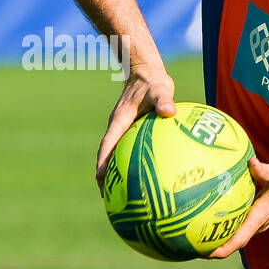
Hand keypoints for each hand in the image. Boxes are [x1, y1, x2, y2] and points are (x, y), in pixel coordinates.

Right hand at [95, 67, 175, 188]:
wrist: (144, 71)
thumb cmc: (153, 81)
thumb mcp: (160, 89)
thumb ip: (163, 100)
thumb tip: (169, 111)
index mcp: (120, 121)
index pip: (107, 144)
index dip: (103, 162)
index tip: (99, 179)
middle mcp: (118, 127)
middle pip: (106, 154)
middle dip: (104, 175)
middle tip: (106, 196)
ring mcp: (122, 129)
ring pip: (114, 153)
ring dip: (113, 171)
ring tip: (117, 193)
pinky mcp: (129, 129)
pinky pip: (125, 148)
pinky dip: (126, 162)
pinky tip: (138, 174)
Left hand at [207, 156, 268, 259]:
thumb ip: (264, 170)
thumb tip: (251, 163)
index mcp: (261, 216)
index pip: (240, 239)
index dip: (223, 249)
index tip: (205, 253)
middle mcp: (259, 223)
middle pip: (235, 242)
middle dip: (215, 248)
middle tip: (191, 246)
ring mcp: (259, 221)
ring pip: (237, 236)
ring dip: (220, 239)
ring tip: (197, 237)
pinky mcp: (258, 216)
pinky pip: (240, 227)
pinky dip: (226, 228)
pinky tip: (212, 219)